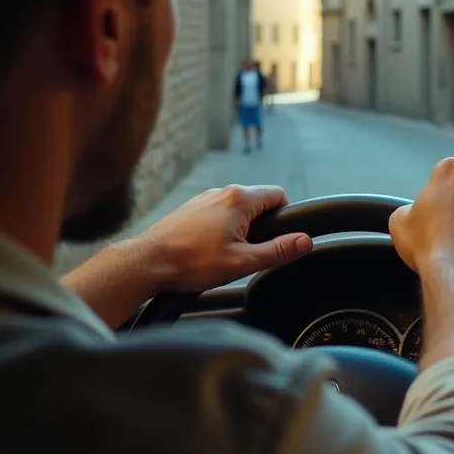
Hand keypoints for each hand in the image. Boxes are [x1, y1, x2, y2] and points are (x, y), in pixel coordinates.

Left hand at [135, 185, 312, 291]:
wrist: (148, 262)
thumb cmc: (192, 262)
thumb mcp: (243, 262)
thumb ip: (278, 250)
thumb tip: (305, 240)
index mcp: (240, 199)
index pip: (279, 195)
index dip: (284, 218)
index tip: (274, 240)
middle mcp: (222, 192)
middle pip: (258, 202)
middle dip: (260, 226)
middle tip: (247, 253)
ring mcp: (204, 198)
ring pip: (237, 209)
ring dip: (239, 229)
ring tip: (224, 255)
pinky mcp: (190, 209)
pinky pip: (217, 214)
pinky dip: (220, 229)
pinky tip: (207, 251)